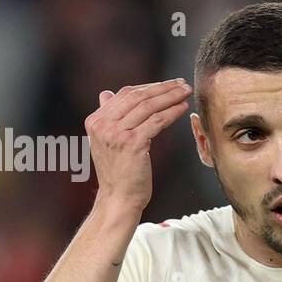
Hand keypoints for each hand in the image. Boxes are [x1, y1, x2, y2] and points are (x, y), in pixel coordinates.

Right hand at [84, 78, 191, 213]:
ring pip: (149, 106)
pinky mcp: (132, 143)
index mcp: (95, 121)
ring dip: (171, 96)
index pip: (125, 95)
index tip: (167, 84)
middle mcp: (103, 125)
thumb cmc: (118, 172)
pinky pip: (157, 121)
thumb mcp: (105, 141)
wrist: (118, 198)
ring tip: (186, 92)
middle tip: (182, 83)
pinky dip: (172, 112)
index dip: (149, 86)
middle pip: (138, 97)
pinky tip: (183, 108)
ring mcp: (116, 133)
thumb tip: (106, 93)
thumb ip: (107, 117)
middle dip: (163, 88)